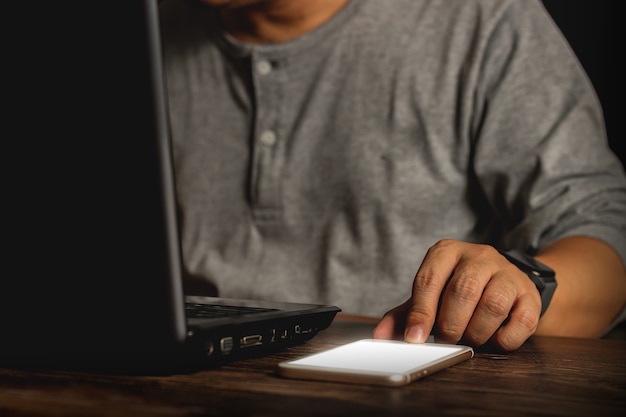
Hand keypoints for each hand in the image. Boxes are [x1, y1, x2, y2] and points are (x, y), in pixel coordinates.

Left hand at [373, 240, 541, 350]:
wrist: (502, 285)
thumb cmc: (456, 293)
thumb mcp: (428, 299)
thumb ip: (403, 316)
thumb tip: (380, 336)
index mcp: (446, 252)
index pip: (429, 280)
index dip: (421, 313)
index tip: (415, 338)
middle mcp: (478, 255)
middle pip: (463, 291)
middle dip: (451, 325)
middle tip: (448, 340)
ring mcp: (507, 272)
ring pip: (492, 305)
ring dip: (478, 332)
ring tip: (471, 338)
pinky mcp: (530, 293)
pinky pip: (520, 321)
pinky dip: (504, 339)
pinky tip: (494, 339)